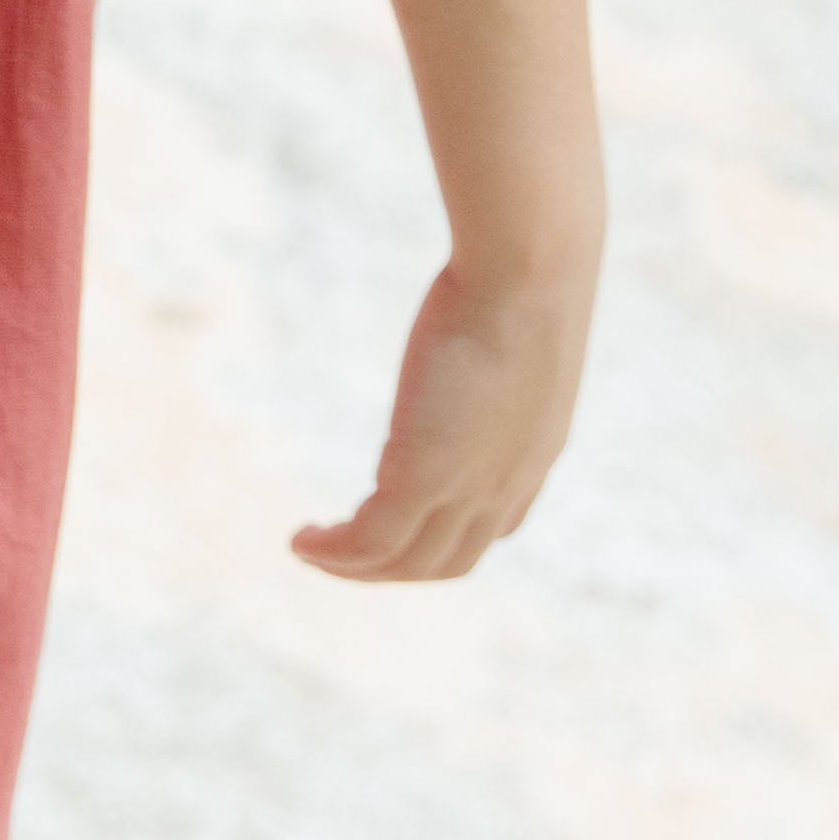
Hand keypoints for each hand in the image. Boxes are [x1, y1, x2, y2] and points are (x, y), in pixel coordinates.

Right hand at [294, 255, 591, 584]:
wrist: (531, 272)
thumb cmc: (528, 269)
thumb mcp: (523, 316)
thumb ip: (503, 328)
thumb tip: (487, 284)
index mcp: (535, 453)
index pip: (496, 528)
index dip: (450, 539)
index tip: (407, 525)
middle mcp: (506, 484)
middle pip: (448, 561)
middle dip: (395, 570)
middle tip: (346, 558)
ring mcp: (467, 487)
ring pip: (405, 562)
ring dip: (354, 570)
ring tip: (311, 553)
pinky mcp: (422, 475)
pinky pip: (368, 542)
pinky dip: (333, 553)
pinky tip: (303, 540)